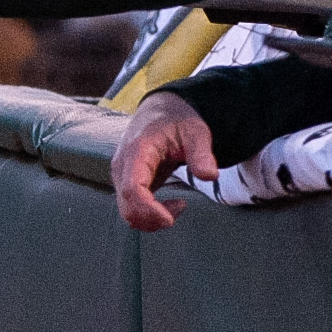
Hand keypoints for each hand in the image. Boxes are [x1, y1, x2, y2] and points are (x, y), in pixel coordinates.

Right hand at [110, 90, 210, 231]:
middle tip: (181, 209)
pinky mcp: (126, 183)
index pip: (132, 189)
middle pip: (127, 207)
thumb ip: (201, 153)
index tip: (171, 218)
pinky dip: (151, 216)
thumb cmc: (176, 120)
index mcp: (137, 151)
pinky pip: (132, 209)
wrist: (159, 111)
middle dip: (153, 220)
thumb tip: (210, 176)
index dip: (149, 210)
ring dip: (153, 220)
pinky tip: (170, 205)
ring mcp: (121, 176)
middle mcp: (122, 166)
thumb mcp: (195, 131)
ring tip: (178, 206)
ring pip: (128, 212)